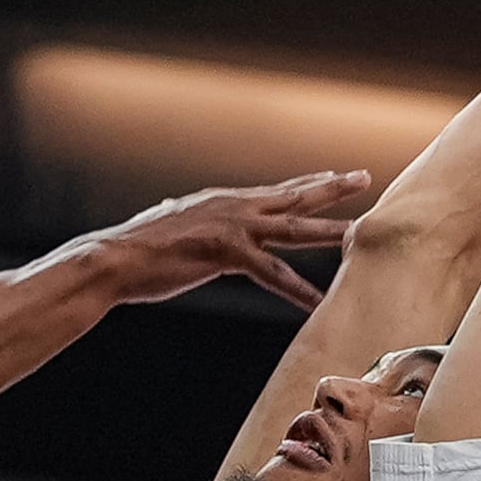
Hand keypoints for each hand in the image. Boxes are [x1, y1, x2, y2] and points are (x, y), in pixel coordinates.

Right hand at [95, 173, 371, 312]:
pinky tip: (320, 303)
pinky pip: (273, 274)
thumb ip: (182, 218)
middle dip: (332, 189)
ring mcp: (234, 228)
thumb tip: (172, 213)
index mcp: (224, 201)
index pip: (276, 191)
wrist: (115, 258)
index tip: (333, 177)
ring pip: (295, 229)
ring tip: (362, 233)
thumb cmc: (137, 249)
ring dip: (332, 231)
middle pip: (294, 197)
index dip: (307, 184)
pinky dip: (298, 290)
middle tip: (365, 178)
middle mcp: (235, 207)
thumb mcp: (168, 225)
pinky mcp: (227, 253)